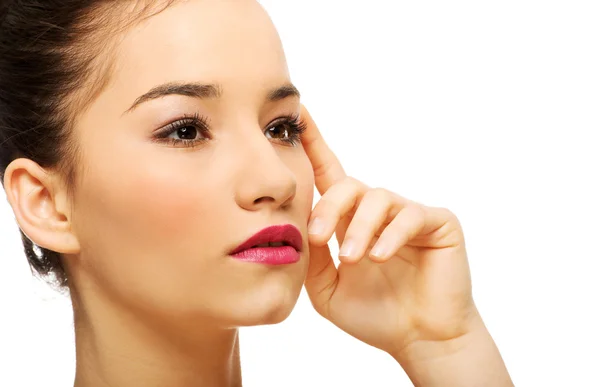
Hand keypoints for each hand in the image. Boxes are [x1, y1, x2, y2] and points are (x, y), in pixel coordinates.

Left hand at [300, 106, 511, 385]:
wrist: (418, 340)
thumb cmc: (374, 315)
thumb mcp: (327, 287)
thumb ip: (312, 256)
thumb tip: (297, 224)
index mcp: (351, 222)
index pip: (328, 176)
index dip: (314, 144)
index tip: (298, 114)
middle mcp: (377, 211)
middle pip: (347, 185)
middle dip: (329, 208)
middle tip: (318, 238)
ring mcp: (408, 214)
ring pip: (377, 198)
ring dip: (361, 227)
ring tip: (355, 259)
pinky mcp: (437, 222)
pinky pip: (410, 215)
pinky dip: (391, 234)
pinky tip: (380, 256)